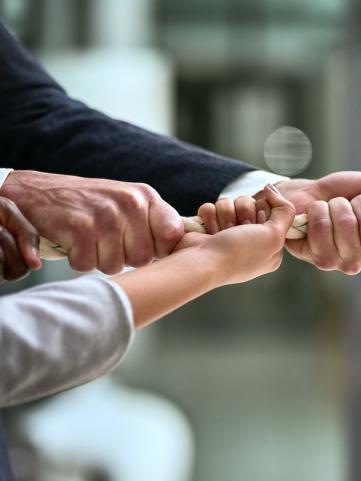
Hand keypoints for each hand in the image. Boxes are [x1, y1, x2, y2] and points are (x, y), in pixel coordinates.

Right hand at [0, 170, 183, 273]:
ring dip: (99, 259)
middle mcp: (129, 204)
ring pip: (116, 265)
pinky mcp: (81, 230)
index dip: (161, 248)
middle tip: (106, 241)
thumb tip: (181, 247)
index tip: (147, 247)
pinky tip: (73, 241)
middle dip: (124, 257)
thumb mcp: (126, 202)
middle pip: (144, 258)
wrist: (37, 192)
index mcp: (145, 197)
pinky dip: (78, 260)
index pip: (173, 234)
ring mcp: (105, 217)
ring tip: (89, 239)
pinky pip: (89, 265)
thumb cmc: (88, 203)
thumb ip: (152, 221)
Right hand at [175, 185, 294, 284]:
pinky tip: (209, 232)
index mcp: (270, 245)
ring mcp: (228, 233)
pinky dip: (209, 216)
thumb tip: (271, 188)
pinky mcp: (209, 227)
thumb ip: (285, 211)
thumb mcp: (275, 236)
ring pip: (231, 202)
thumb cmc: (240, 254)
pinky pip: (212, 206)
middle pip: (250, 203)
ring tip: (222, 233)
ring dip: (225, 214)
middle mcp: (250, 239)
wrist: (202, 264)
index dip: (263, 212)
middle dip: (243, 213)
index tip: (256, 226)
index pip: (270, 210)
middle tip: (238, 230)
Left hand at [264, 171, 360, 273]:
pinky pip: (324, 231)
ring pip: (348, 227)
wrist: (311, 194)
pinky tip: (318, 215)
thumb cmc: (348, 193)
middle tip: (355, 203)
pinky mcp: (325, 261)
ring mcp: (350, 264)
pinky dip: (319, 212)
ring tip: (335, 208)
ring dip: (338, 206)